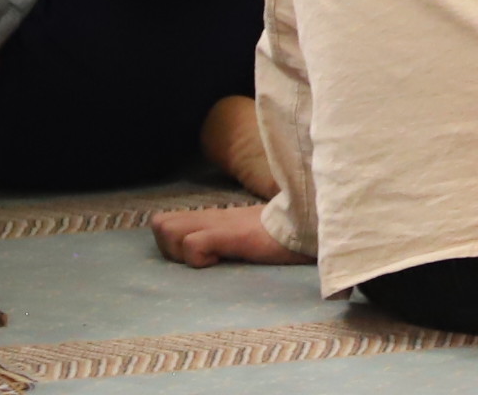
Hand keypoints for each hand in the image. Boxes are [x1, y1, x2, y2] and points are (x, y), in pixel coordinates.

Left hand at [150, 202, 306, 267]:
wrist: (315, 220)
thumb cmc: (290, 233)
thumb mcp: (254, 234)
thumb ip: (236, 239)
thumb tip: (223, 254)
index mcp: (218, 218)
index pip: (170, 221)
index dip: (173, 244)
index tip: (198, 257)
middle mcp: (214, 217)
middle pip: (161, 224)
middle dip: (170, 249)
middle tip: (199, 260)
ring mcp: (221, 224)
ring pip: (168, 230)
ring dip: (180, 252)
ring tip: (209, 260)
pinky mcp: (233, 234)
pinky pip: (194, 244)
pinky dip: (198, 258)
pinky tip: (220, 261)